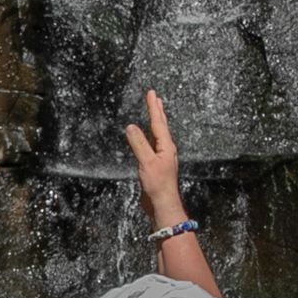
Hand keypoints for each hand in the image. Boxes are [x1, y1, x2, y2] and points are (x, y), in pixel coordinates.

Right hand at [124, 90, 186, 226]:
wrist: (162, 205)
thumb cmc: (158, 185)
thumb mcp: (147, 162)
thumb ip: (139, 144)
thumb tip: (131, 127)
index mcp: (166, 146)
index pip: (158, 122)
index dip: (153, 107)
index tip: (151, 93)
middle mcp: (166, 149)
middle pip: (161, 126)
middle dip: (157, 111)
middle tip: (155, 97)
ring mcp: (162, 157)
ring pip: (158, 134)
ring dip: (156, 121)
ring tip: (155, 112)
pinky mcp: (157, 165)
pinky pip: (153, 144)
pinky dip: (150, 135)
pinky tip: (148, 137)